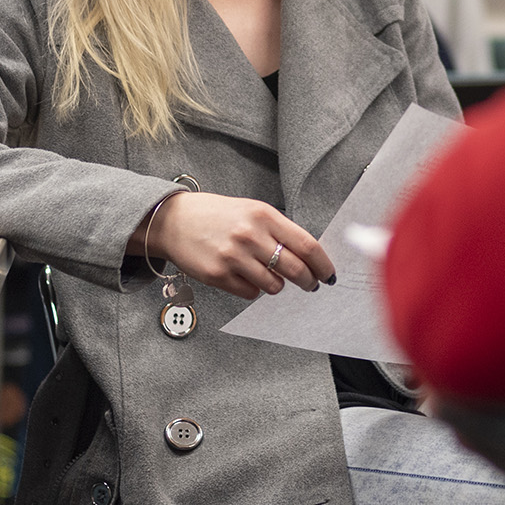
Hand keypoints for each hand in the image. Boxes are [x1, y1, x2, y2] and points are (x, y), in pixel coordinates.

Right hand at [140, 191, 335, 299]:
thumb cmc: (218, 215)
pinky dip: (254, 289)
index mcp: (263, 215)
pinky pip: (251, 293)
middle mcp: (250, 235)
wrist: (175, 220)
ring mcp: (233, 256)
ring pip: (274, 285)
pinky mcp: (218, 275)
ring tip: (268, 274)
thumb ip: (278, 230)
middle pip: (295, 269)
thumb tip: (308, 256)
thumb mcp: (251, 211)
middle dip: (308, 281)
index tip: (329, 274)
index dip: (322, 264)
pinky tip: (244, 276)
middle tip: (310, 285)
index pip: (306, 245)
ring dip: (277, 285)